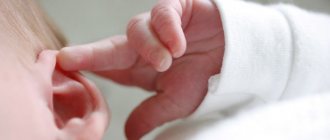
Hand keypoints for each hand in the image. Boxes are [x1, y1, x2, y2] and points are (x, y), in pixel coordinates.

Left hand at [58, 0, 223, 138]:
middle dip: (90, 53)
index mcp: (138, 68)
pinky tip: (179, 45)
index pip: (107, 67)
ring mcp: (157, 26)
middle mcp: (143, 46)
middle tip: (67, 59)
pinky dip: (168, 30)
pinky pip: (163, 14)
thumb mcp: (175, 102)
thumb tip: (128, 135)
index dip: (86, 68)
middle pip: (110, 47)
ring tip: (167, 61)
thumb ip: (150, 114)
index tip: (61, 71)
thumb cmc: (204, 79)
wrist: (235, 59)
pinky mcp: (175, 8)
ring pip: (137, 30)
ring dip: (150, 47)